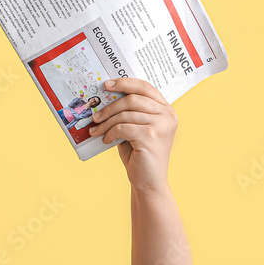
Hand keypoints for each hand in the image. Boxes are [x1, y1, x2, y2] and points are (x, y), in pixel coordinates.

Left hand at [87, 78, 177, 192]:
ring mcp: (162, 126)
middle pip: (132, 99)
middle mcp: (168, 115)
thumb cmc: (140, 153)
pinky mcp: (151, 137)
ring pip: (125, 114)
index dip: (124, 83)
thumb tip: (106, 96)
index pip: (145, 87)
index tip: (106, 85)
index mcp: (166, 109)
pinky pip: (123, 127)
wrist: (149, 181)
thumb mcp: (136, 127)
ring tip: (96, 130)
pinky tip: (106, 140)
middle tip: (95, 116)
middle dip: (110, 107)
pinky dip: (110, 133)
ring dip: (106, 122)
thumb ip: (129, 111)